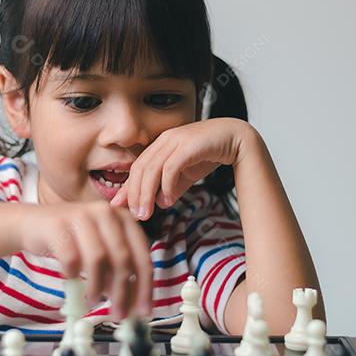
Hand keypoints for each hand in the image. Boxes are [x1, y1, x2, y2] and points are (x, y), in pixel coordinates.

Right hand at [18, 201, 153, 318]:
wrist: (33, 224)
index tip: (143, 311)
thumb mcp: (101, 250)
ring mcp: (81, 216)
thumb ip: (118, 271)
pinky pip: (71, 259)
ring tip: (93, 299)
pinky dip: (73, 275)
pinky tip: (71, 279)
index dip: (145, 287)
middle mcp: (105, 212)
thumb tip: (132, 304)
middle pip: (122, 259)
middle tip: (118, 314)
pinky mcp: (58, 225)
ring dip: (97, 286)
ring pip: (98, 259)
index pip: (142, 256)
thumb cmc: (72, 240)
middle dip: (122, 293)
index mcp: (123, 218)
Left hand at [110, 118, 255, 219]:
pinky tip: (168, 201)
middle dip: (135, 194)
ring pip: (151, 169)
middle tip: (137, 216)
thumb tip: (159, 203)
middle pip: (140, 169)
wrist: (236, 139)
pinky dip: (166, 186)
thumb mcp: (186, 174)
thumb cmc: (210, 154)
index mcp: (160, 144)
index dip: (128, 187)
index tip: (119, 205)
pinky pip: (170, 168)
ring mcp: (175, 140)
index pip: (138, 168)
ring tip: (147, 213)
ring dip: (147, 194)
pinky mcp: (188, 145)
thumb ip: (172, 187)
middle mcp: (165, 140)